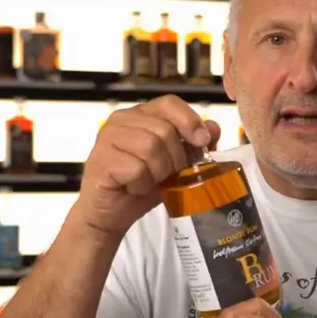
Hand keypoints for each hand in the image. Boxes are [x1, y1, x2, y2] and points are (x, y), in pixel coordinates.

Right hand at [70, 95, 220, 239]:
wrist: (109, 214)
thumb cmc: (140, 186)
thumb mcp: (173, 165)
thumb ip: (192, 145)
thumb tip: (214, 128)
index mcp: (140, 115)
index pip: (169, 103)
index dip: (190, 120)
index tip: (202, 141)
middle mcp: (121, 120)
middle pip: (164, 130)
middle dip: (175, 158)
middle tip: (167, 175)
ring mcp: (108, 138)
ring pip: (151, 147)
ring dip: (158, 172)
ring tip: (149, 181)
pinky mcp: (102, 160)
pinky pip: (136, 168)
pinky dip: (142, 184)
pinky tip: (134, 187)